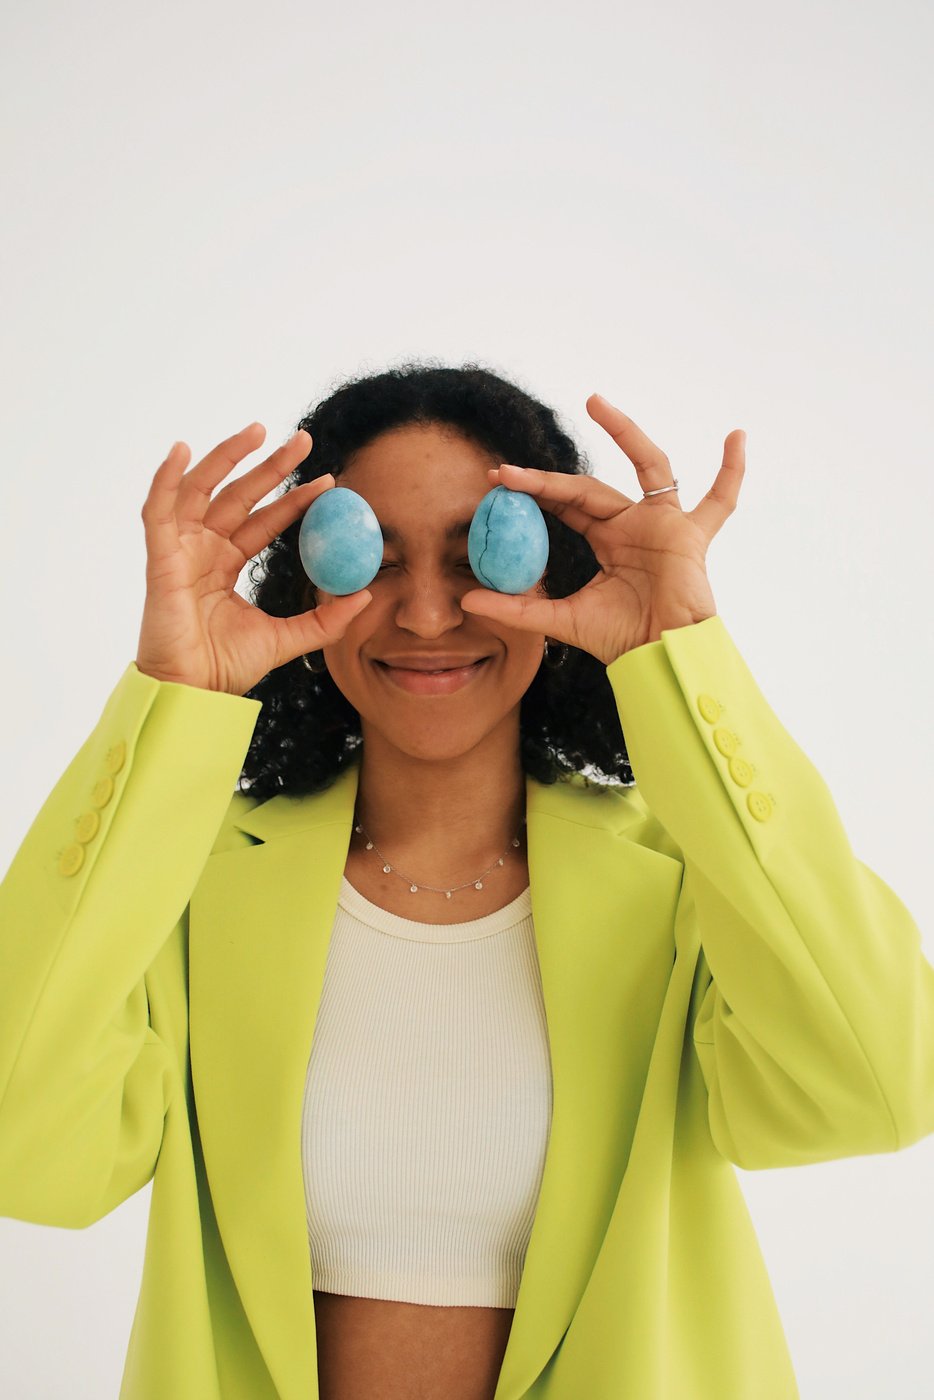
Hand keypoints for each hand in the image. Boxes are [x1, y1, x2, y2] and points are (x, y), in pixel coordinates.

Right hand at [135, 422, 372, 694]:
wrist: (194, 692)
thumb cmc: (227, 668)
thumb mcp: (287, 639)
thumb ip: (325, 620)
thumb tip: (366, 596)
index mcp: (226, 566)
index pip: (264, 521)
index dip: (293, 499)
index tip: (328, 481)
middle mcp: (203, 551)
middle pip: (237, 495)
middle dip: (269, 466)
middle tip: (303, 439)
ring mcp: (180, 551)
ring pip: (201, 490)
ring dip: (226, 457)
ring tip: (258, 430)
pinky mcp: (160, 558)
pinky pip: (158, 510)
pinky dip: (166, 478)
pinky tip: (181, 449)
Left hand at [460, 394, 745, 665]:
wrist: (659, 656)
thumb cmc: (621, 640)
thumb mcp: (561, 620)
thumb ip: (518, 609)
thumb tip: (467, 601)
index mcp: (609, 541)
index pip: (567, 506)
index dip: (535, 491)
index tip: (497, 479)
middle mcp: (635, 526)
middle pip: (588, 487)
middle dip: (546, 480)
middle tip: (506, 471)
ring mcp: (664, 524)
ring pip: (647, 466)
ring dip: (624, 431)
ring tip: (593, 401)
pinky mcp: (690, 533)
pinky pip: (720, 500)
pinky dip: (732, 470)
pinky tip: (738, 436)